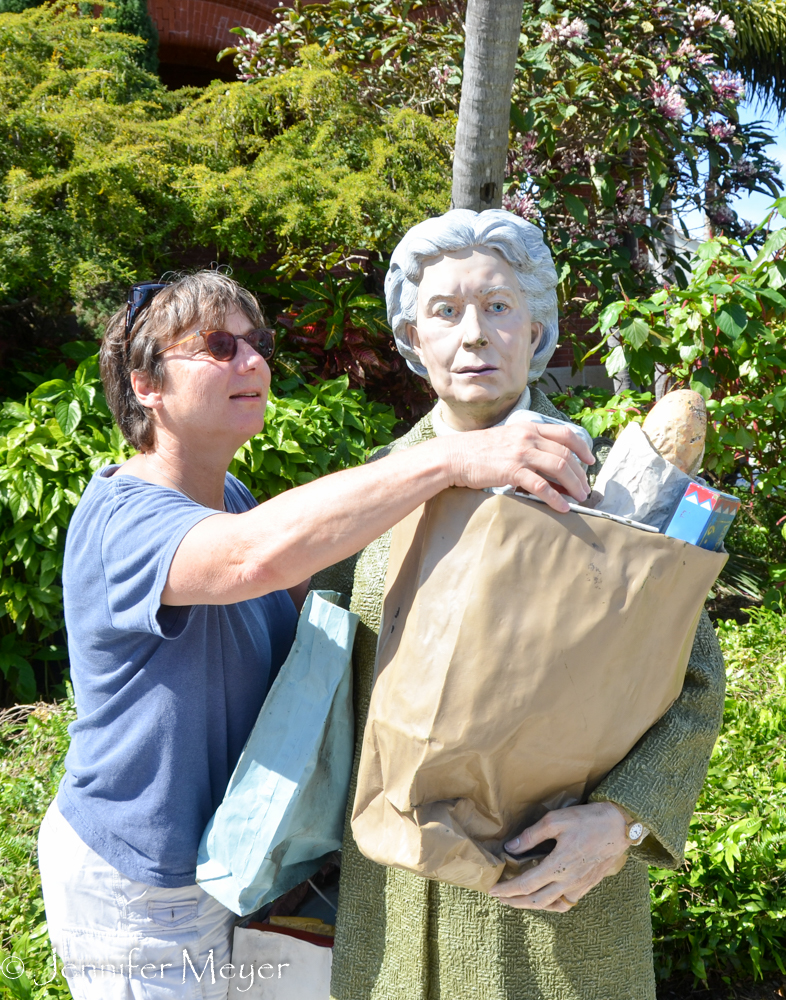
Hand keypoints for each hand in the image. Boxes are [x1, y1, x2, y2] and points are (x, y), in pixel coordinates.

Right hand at [446, 422, 593, 511]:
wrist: (455, 455)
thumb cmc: (477, 451)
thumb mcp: (506, 439)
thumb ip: (527, 446)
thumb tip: (546, 465)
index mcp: (528, 428)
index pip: (564, 433)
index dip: (582, 447)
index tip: (590, 459)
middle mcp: (528, 437)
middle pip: (566, 453)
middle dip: (580, 473)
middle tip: (585, 488)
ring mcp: (521, 453)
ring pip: (559, 467)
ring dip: (573, 484)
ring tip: (579, 498)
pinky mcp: (512, 470)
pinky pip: (541, 485)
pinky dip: (555, 498)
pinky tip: (562, 507)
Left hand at [488, 803, 630, 911]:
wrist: (618, 827)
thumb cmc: (587, 820)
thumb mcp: (555, 820)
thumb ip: (531, 836)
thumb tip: (511, 847)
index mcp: (558, 866)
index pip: (526, 885)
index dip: (507, 889)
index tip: (492, 890)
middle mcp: (568, 881)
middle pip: (536, 901)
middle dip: (514, 901)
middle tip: (500, 898)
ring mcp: (579, 886)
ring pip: (551, 905)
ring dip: (531, 906)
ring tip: (518, 900)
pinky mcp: (588, 885)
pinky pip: (566, 903)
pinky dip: (551, 905)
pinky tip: (545, 899)